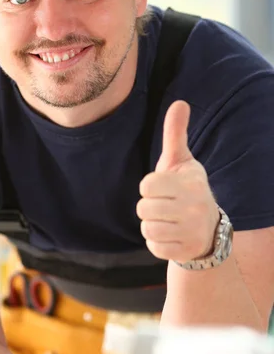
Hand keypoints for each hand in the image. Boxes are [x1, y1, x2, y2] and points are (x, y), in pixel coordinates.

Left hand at [137, 100, 219, 262]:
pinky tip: (170, 235)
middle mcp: (194, 207)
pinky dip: (156, 242)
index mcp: (190, 183)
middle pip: (143, 208)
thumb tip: (179, 102)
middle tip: (165, 206)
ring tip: (168, 220)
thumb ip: (176, 134)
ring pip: (146, 228)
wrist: (209, 230)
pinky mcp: (184, 251)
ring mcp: (190, 231)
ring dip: (152, 225)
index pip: (146, 185)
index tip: (163, 188)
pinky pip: (153, 247)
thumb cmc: (186, 189)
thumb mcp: (182, 161)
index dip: (150, 187)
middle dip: (149, 207)